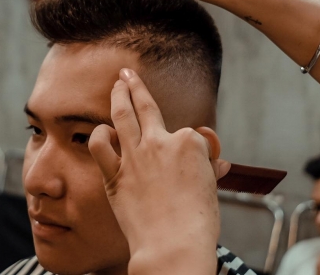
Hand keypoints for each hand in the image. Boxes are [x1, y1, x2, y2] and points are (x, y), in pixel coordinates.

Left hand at [88, 68, 228, 273]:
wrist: (172, 246)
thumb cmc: (197, 223)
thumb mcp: (211, 189)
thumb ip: (210, 169)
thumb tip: (219, 164)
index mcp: (190, 143)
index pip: (188, 133)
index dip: (190, 144)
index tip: (189, 154)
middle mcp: (161, 142)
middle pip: (147, 104)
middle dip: (134, 84)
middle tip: (127, 73)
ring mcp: (136, 156)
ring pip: (122, 114)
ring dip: (117, 95)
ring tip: (116, 85)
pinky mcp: (115, 174)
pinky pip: (101, 145)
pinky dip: (100, 135)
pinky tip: (103, 132)